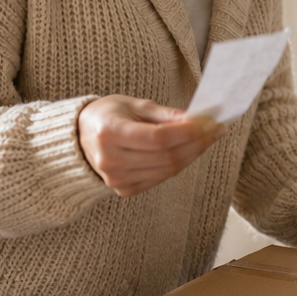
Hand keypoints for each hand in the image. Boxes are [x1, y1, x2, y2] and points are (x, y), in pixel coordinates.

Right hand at [78, 95, 221, 196]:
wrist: (80, 138)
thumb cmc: (108, 116)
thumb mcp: (133, 105)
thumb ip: (164, 114)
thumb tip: (196, 119)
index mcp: (109, 133)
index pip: (158, 138)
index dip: (188, 132)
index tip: (210, 122)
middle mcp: (110, 160)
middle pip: (166, 156)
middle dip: (197, 143)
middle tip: (216, 130)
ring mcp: (116, 179)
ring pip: (167, 170)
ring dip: (193, 154)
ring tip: (207, 139)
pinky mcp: (124, 189)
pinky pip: (160, 178)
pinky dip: (179, 165)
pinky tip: (189, 151)